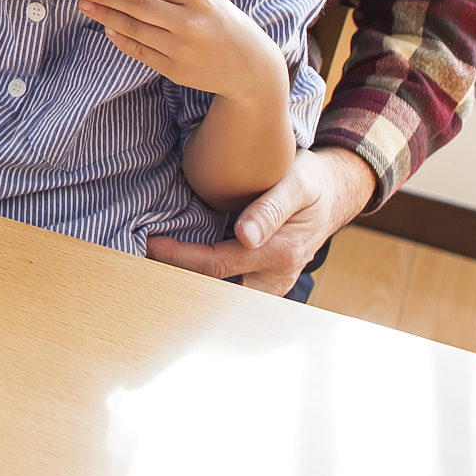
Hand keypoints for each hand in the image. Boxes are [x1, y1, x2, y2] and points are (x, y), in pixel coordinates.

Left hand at [77, 0, 285, 103]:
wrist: (250, 68)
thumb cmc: (223, 25)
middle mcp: (188, 23)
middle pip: (135, 5)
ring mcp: (180, 48)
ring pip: (132, 28)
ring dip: (104, 14)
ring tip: (85, 4)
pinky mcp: (174, 69)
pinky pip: (139, 51)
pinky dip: (120, 38)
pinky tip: (107, 26)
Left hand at [145, 146, 376, 294]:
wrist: (335, 193)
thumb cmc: (312, 182)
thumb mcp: (296, 184)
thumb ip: (271, 209)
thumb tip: (244, 236)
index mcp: (279, 255)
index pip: (218, 266)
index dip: (181, 258)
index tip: (151, 244)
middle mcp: (274, 277)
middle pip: (216, 289)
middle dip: (180, 281)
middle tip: (141, 263)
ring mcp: (270, 282)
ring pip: (223, 292)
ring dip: (190, 282)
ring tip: (151, 265)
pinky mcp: (263, 277)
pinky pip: (229, 284)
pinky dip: (202, 277)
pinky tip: (175, 264)